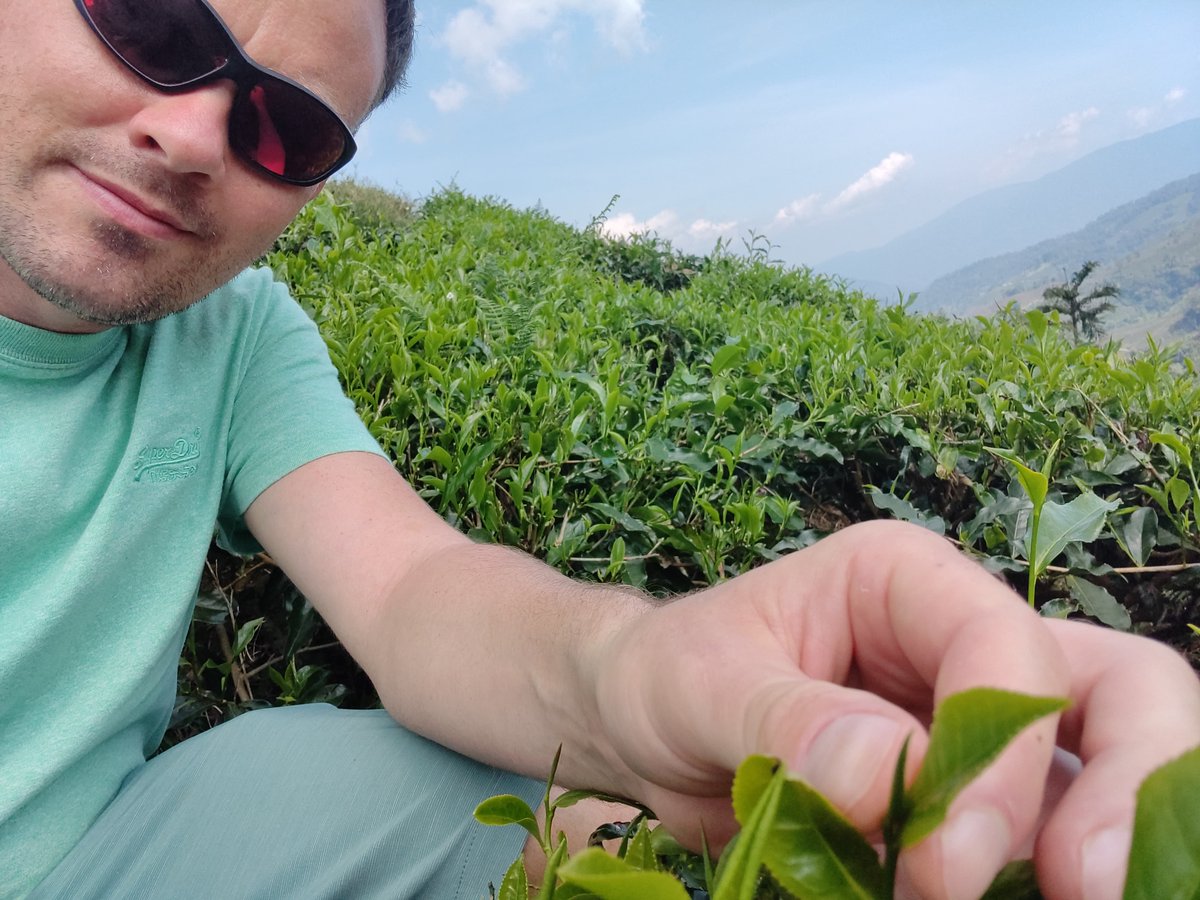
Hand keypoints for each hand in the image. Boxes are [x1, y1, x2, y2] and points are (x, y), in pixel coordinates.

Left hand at [592, 521, 1199, 899]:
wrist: (643, 730)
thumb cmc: (666, 674)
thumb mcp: (698, 683)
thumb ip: (785, 718)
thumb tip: (889, 768)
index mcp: (904, 583)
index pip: (1005, 645)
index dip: (1002, 753)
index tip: (943, 861)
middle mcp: (963, 644)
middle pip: (1120, 688)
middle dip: (1120, 788)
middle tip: (1078, 891)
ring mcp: (981, 724)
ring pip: (1111, 761)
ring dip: (1103, 838)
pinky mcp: (975, 802)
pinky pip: (1046, 836)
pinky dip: (1041, 877)